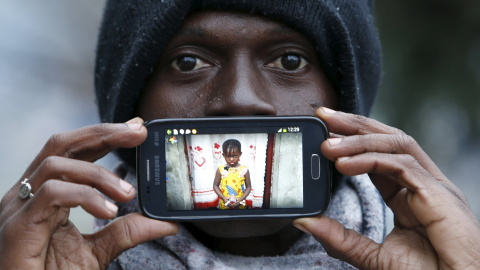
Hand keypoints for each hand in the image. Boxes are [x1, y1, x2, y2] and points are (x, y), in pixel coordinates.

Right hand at [0, 118, 177, 268]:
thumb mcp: (100, 252)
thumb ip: (127, 231)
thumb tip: (165, 222)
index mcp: (46, 195)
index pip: (74, 152)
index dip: (104, 135)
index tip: (137, 128)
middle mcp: (28, 195)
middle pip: (62, 144)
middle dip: (103, 133)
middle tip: (138, 133)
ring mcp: (18, 208)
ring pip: (57, 163)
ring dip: (99, 173)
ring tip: (128, 194)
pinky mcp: (17, 225)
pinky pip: (51, 192)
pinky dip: (85, 196)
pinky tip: (108, 211)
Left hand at [294, 107, 479, 268]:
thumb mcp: (372, 256)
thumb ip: (339, 238)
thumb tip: (304, 221)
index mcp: (410, 195)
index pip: (379, 155)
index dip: (351, 141)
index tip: (323, 132)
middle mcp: (423, 184)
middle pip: (388, 140)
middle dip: (353, 125)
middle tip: (323, 116)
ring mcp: (434, 187)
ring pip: (396, 144)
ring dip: (358, 139)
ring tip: (327, 143)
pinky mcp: (440, 194)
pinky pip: (402, 164)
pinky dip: (370, 159)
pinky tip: (344, 164)